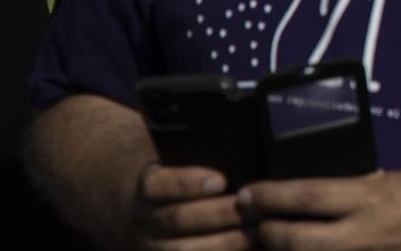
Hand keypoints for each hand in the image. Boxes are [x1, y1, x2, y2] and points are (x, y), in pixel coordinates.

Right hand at [133, 162, 249, 250]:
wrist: (146, 216)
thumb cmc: (179, 184)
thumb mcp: (177, 168)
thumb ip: (201, 161)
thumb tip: (237, 159)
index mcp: (148, 188)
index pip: (159, 185)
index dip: (188, 183)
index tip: (221, 181)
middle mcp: (144, 219)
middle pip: (178, 218)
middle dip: (219, 214)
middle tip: (253, 208)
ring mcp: (153, 246)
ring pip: (183, 249)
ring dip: (225, 242)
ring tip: (256, 232)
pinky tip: (249, 249)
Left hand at [238, 171, 400, 249]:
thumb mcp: (389, 180)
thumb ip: (351, 188)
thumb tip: (309, 191)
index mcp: (370, 198)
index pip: (308, 196)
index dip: (271, 196)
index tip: (248, 194)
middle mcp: (364, 232)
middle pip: (297, 239)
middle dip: (266, 232)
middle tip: (251, 222)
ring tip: (269, 243)